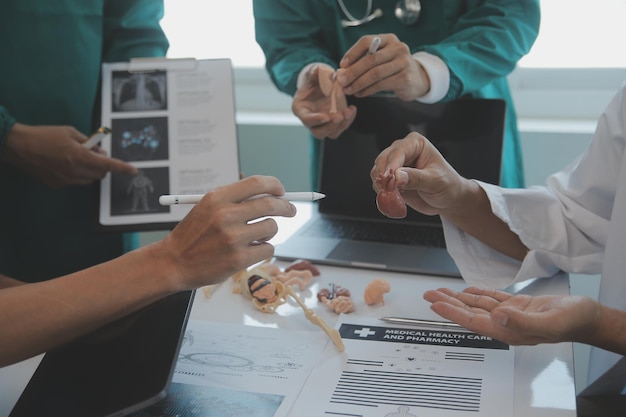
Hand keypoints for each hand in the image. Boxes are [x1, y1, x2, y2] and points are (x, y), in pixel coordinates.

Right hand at [2, 123, 136, 186]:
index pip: (108, 165)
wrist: (19, 146)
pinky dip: (76, 173)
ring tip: (76, 156)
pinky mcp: (57, 184)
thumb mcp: (71, 132)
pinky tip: (64, 163)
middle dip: (102, 165)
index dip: (122, 168)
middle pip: (100, 174)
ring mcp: (66, 180)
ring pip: (88, 179)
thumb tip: (99, 151)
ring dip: (89, 170)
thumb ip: (88, 143)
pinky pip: (75, 181)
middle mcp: (75, 171)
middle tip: (94, 153)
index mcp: (80, 157)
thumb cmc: (45, 135)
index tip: (133, 170)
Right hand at [158, 175, 296, 289]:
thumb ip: (236, 199)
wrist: (174, 262)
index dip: (275, 185)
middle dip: (286, 207)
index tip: (281, 191)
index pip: (257, 183)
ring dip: (270, 231)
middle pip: (271, 205)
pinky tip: (250, 250)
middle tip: (290, 211)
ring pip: (272, 227)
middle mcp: (225, 215)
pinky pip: (268, 249)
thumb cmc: (194, 234)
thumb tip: (273, 195)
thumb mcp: (207, 207)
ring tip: (257, 235)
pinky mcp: (238, 259)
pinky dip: (264, 249)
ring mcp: (233, 238)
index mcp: (217, 198)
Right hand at [292, 64, 356, 138]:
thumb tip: (319, 70)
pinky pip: (341, 127)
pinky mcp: (334, 123)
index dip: (315, 119)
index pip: (306, 119)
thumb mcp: (312, 73)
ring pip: (332, 133)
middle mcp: (311, 121)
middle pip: (318, 132)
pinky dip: (348, 120)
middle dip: (330, 126)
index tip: (326, 117)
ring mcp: (323, 124)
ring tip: (349, 111)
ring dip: (342, 124)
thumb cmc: (314, 80)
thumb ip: (314, 72)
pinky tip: (352, 109)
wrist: (321, 84)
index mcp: (300, 109)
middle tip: (339, 116)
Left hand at [337, 34, 429, 100]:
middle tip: (341, 81)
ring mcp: (404, 63)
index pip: (367, 41)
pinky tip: (360, 93)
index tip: (342, 65)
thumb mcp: (381, 59)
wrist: (417, 79)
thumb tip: (342, 71)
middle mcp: (398, 48)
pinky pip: (381, 85)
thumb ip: (363, 61)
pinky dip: (367, 90)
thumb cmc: (393, 68)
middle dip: (353, 71)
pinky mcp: (405, 78)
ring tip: (348, 90)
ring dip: (358, 83)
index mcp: (389, 39)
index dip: (352, 53)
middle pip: (370, 59)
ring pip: (375, 73)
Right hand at [370, 132, 469, 216]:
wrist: (448, 199)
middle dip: (385, 177)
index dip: (392, 166)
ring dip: (383, 186)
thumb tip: (396, 176)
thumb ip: (416, 178)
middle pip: (382, 160)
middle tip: (392, 192)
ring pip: (377, 172)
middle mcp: (402, 150)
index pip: (397, 152)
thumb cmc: (447, 185)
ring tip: (397, 196)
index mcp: (416, 143)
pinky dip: (383, 192)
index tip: (390, 180)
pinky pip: (378, 184)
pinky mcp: (391, 178)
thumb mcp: (435, 181)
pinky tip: (396, 198)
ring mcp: (395, 164)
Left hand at [423, 287, 601, 346]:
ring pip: (477, 305)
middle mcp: (505, 323)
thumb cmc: (572, 322)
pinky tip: (468, 291)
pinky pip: (492, 299)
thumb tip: (498, 315)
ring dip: (458, 298)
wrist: (588, 317)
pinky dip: (478, 294)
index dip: (451, 312)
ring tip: (441, 291)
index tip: (435, 304)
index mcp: (508, 330)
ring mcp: (511, 314)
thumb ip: (521, 320)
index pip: (472, 321)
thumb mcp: (548, 322)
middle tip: (429, 294)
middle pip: (469, 313)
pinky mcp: (518, 306)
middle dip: (447, 304)